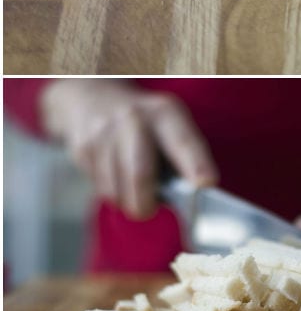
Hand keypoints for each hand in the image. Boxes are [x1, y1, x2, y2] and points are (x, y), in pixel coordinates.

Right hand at [40, 80, 217, 218]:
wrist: (94, 99)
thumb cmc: (146, 124)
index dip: (196, 163)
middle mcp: (135, 119)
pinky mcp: (83, 149)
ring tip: (135, 191)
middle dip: (145, 202)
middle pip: (140, 172)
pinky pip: (100, 188)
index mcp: (165, 112)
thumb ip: (183, 154)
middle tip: (149, 211)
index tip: (206, 183)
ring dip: (127, 200)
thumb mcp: (170, 125)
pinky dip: (113, 193)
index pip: (183, 141)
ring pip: (116, 188)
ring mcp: (105, 133)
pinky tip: (116, 177)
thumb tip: (195, 193)